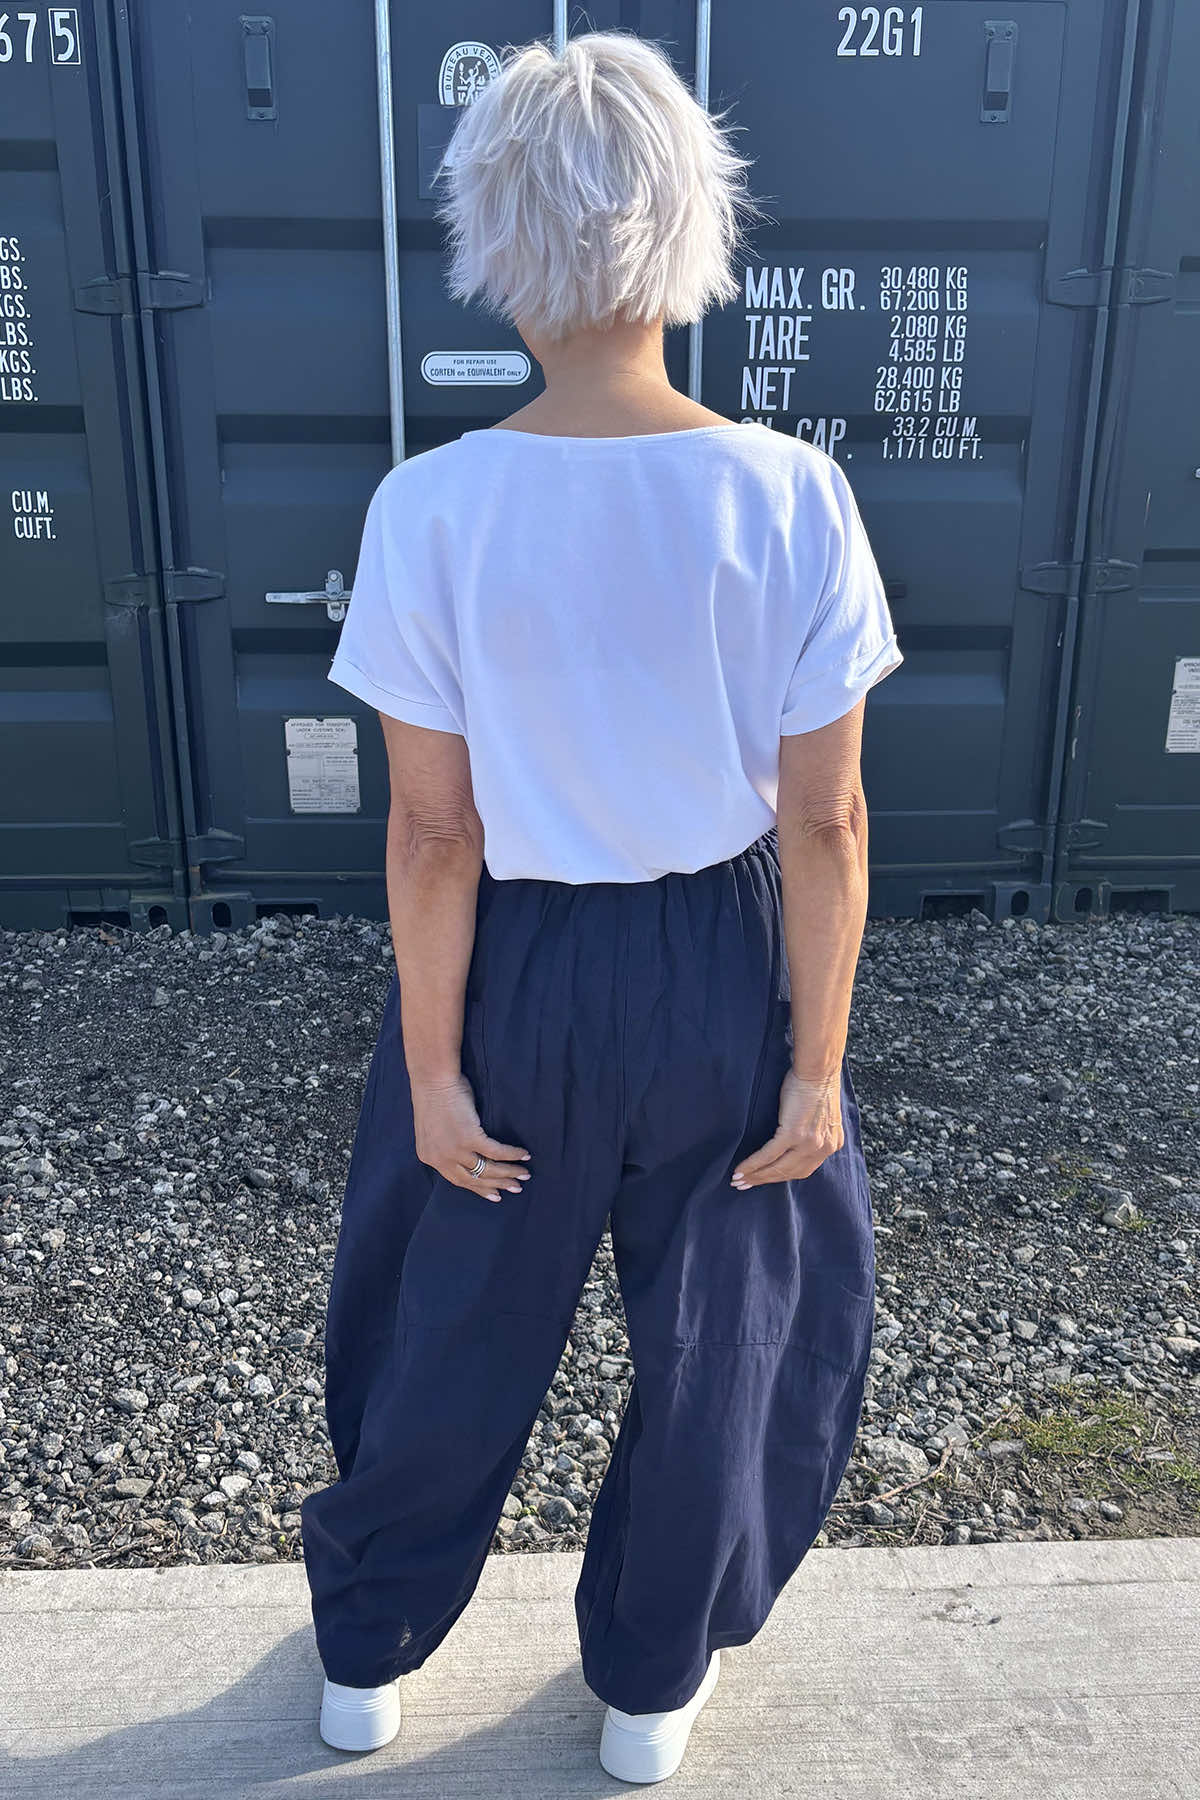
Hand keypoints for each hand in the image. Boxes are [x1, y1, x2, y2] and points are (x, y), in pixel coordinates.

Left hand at [410, 1071, 531, 1202]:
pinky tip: (524, 1156)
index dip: (479, 1189)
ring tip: (524, 1175)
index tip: (495, 1195)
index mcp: (430, 1158)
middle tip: (516, 1188)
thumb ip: (447, 1144)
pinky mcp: (469, 1138)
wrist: (433, 1079)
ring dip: (509, 1173)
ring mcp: (455, 1150)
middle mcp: (441, 1159)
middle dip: (498, 1185)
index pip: (458, 1181)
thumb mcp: (435, 1130)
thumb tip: (468, 1153)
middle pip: (474, 1180)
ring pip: (488, 1169)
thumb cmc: (434, 1096)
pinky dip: (512, 1155)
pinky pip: (496, 1152)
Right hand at [731, 1067, 843, 1188]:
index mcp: (831, 1144)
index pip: (803, 1169)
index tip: (763, 1179)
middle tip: (744, 1185)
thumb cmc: (816, 1083)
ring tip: (739, 1180)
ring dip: (756, 1176)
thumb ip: (811, 1132)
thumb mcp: (820, 1114)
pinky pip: (769, 1155)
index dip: (780, 1176)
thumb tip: (792, 1140)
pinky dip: (752, 1164)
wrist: (818, 1069)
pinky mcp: (793, 1134)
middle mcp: (822, 1148)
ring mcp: (809, 1143)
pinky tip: (740, 1169)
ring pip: (778, 1168)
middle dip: (764, 1180)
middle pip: (789, 1173)